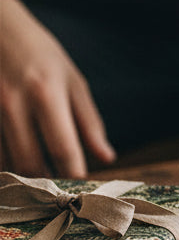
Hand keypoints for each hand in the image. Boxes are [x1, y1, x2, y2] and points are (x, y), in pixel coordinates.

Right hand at [0, 0, 115, 177]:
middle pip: (30, 163)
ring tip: (38, 175)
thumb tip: (107, 157)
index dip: (73, 174)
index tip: (82, 186)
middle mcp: (13, 103)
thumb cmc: (39, 53)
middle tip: (59, 185)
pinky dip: (3, 162)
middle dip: (47, 181)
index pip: (63, 148)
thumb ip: (89, 121)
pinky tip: (15, 161)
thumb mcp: (72, 80)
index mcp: (46, 94)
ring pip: (4, 162)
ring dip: (22, 176)